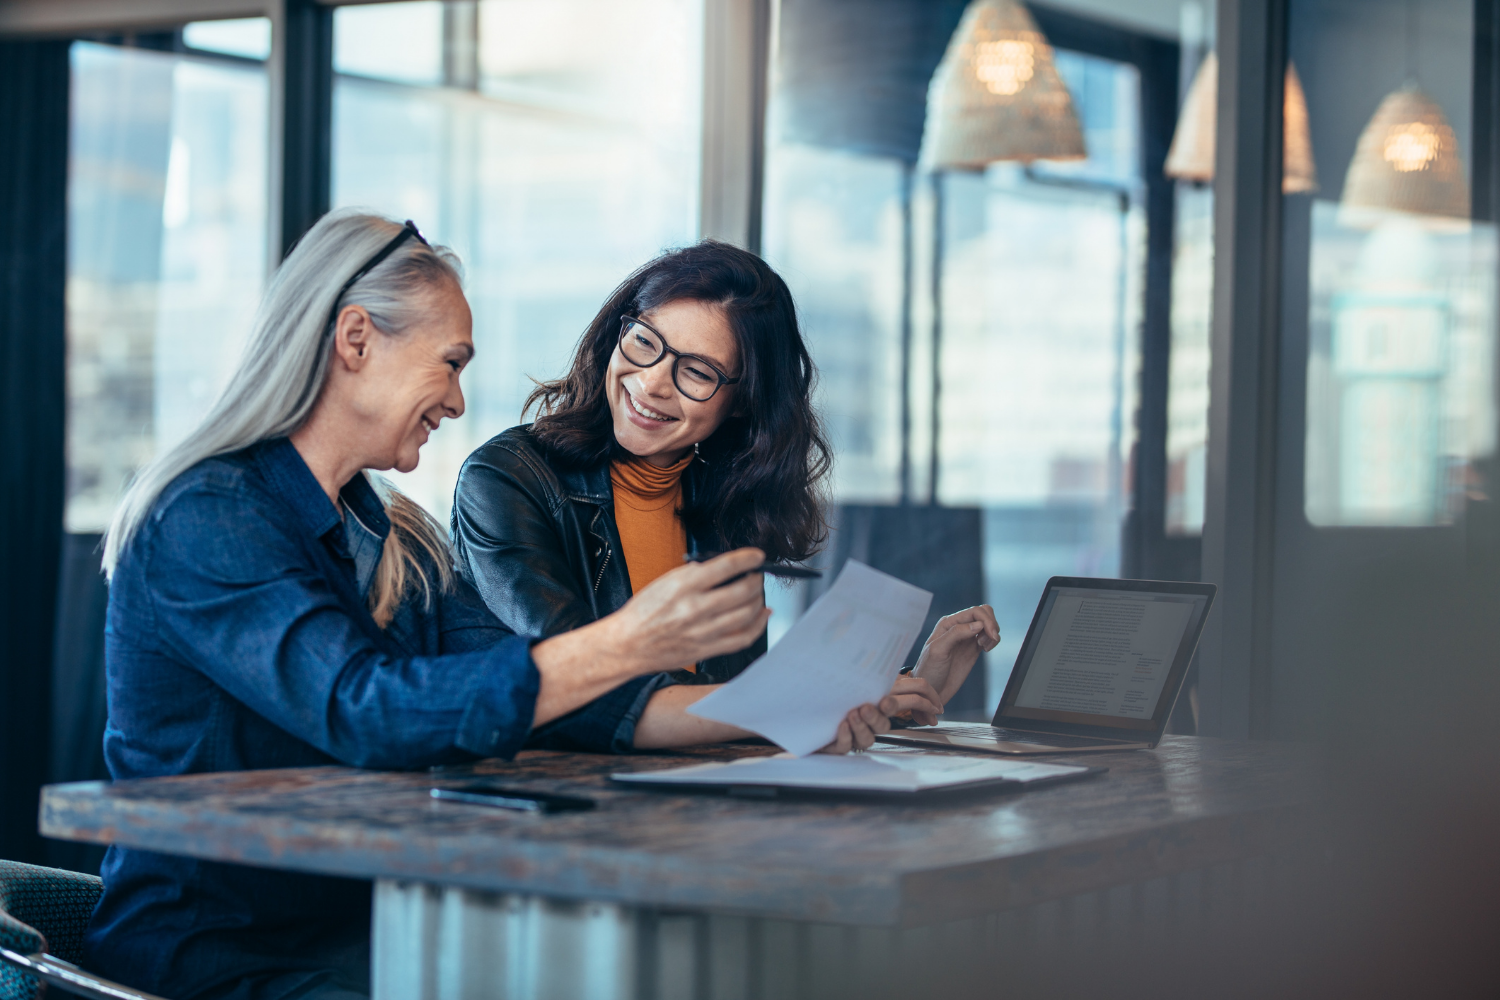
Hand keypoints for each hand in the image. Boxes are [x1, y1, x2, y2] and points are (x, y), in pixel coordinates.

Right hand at [530, 549, 769, 727]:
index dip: (748, 559)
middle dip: (756, 581)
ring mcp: (703, 631)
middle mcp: (695, 608)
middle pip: (743, 591)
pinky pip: (742, 638)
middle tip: (756, 576)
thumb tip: (722, 569)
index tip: (757, 556)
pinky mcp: (707, 650)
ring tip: (757, 594)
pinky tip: (762, 616)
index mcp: (684, 586)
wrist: (627, 644)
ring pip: (747, 614)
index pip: (726, 566)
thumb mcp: (665, 581)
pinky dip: (758, 626)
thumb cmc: (643, 612)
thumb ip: (694, 574)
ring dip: (758, 601)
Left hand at [818, 676, 943, 752]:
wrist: (807, 708)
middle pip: (884, 724)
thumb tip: (897, 663)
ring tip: (854, 712)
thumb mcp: (861, 676)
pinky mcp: (837, 742)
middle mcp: (869, 721)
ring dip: (863, 725)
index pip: (909, 705)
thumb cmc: (837, 689)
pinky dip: (846, 736)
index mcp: (879, 702)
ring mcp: (853, 733)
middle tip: (880, 703)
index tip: (933, 709)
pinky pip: (845, 745)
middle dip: (883, 713)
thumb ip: (882, 673)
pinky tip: (842, 725)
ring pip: (866, 739)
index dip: (925, 706)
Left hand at [912, 605, 999, 706]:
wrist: (931, 691)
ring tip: (985, 647)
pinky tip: (986, 649)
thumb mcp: (938, 650)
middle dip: (992, 624)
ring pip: (987, 624)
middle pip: (983, 613)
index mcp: (948, 623)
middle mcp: (958, 627)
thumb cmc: (929, 670)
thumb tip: (978, 625)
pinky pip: (988, 637)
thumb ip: (956, 634)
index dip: (987, 620)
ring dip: (992, 633)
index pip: (974, 612)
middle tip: (991, 640)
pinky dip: (992, 640)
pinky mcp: (973, 649)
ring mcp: (966, 638)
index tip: (992, 635)